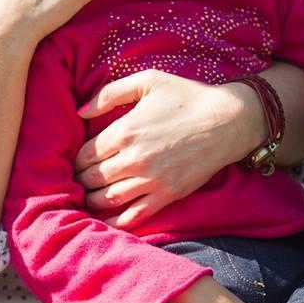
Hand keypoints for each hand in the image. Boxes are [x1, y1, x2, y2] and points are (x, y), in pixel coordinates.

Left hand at [76, 71, 261, 229]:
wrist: (227, 120)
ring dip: (92, 200)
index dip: (76, 160)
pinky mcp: (168, 195)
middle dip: (80, 180)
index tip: (76, 162)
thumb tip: (80, 112)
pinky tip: (105, 221)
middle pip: (92, 178)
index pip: (85, 154)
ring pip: (108, 198)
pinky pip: (135, 215)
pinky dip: (116, 221)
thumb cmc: (186, 97)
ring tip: (86, 198)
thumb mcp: (147, 81)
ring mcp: (151, 180)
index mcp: (125, 130)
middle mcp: (134, 158)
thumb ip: (109, 94)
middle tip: (77, 181)